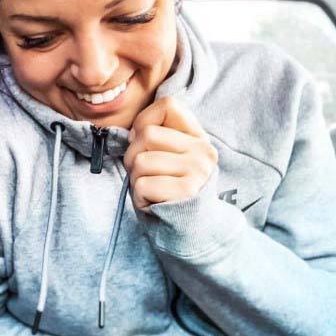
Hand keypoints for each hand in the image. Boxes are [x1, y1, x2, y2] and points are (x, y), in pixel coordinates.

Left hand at [123, 96, 217, 211]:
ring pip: (140, 161)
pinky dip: (140, 195)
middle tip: (143, 172)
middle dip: (132, 155)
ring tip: (151, 187)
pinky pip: (142, 184)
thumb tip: (132, 132)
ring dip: (136, 178)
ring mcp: (197, 171)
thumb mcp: (168, 156)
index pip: (168, 106)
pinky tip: (154, 201)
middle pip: (146, 135)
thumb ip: (157, 136)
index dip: (144, 121)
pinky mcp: (186, 193)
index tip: (143, 142)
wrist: (191, 229)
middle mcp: (202, 151)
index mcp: (198, 137)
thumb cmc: (169, 187)